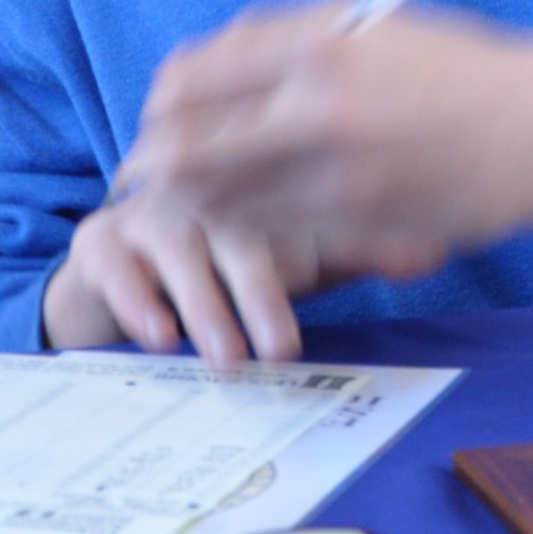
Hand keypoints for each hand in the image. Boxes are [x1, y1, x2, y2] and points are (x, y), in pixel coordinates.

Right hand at [41, 189, 341, 363]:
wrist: (122, 271)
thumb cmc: (229, 258)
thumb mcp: (299, 254)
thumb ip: (360, 250)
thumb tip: (433, 253)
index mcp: (256, 176)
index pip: (291, 202)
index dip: (322, 249)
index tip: (338, 297)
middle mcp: (203, 185)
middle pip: (234, 227)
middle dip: (261, 292)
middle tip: (282, 352)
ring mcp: (149, 212)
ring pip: (178, 247)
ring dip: (204, 305)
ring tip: (228, 357)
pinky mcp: (99, 243)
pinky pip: (116, 266)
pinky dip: (139, 301)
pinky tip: (160, 337)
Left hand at [111, 0, 532, 269]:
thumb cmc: (472, 72)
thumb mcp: (386, 27)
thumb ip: (305, 35)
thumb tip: (223, 51)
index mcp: (324, 36)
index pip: (199, 69)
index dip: (164, 97)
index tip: (158, 112)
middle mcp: (319, 93)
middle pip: (188, 134)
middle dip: (154, 158)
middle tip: (141, 173)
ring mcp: (337, 160)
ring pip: (220, 191)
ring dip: (186, 202)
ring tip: (173, 208)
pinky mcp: (359, 214)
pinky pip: (271, 227)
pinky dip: (241, 229)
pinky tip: (235, 231)